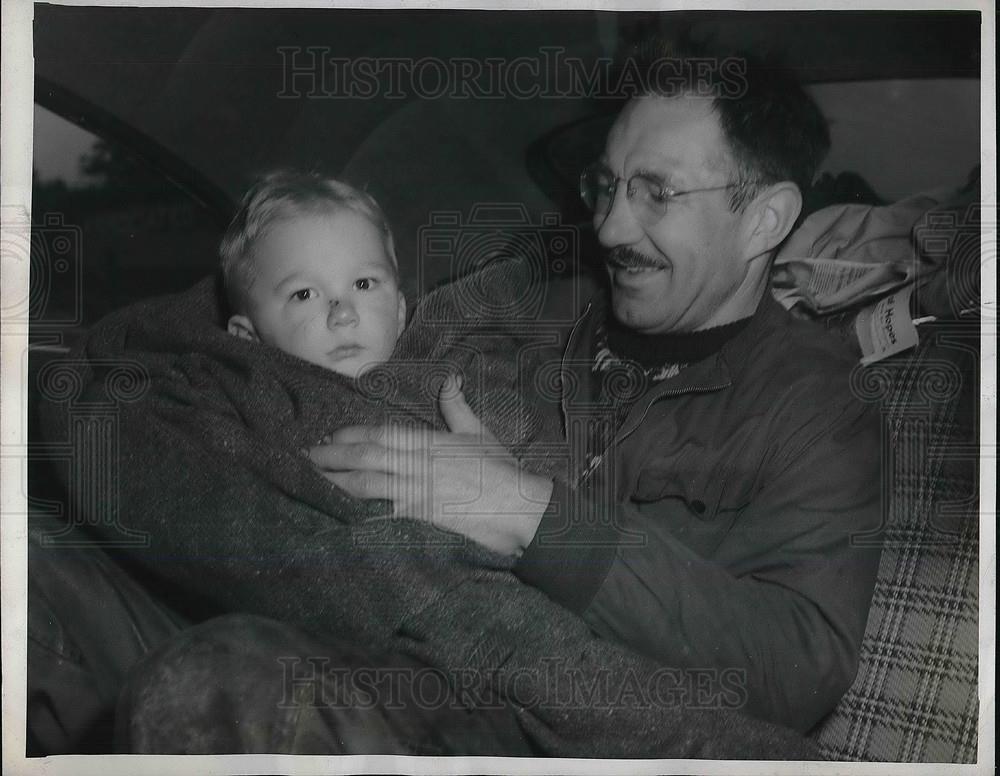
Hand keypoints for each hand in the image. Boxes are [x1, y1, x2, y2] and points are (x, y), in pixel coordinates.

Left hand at [307, 374, 552, 556]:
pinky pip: (381, 512)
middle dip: (333, 456)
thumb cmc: (500, 470)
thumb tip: (448, 379)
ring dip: (336, 480)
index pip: (381, 434)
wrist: (518, 506)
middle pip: (366, 457)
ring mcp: (416, 492)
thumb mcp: (479, 433)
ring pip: (366, 484)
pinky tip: (338, 511)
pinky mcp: (419, 517)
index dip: (352, 435)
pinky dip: (357, 510)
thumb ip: (456, 407)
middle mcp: (417, 464)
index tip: (331, 435)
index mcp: (429, 441)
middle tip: (306, 455)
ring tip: (313, 478)